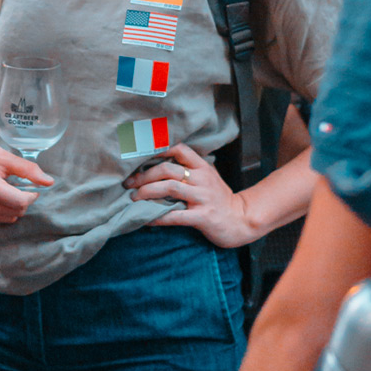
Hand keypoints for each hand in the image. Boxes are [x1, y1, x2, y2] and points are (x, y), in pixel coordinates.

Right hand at [0, 115, 49, 221]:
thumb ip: (29, 170)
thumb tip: (50, 182)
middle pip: (15, 212)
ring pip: (7, 218)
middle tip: (21, 187)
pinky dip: (3, 209)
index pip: (20, 202)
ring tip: (8, 190)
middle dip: (23, 201)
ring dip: (14, 207)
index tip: (32, 188)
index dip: (31, 196)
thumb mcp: (7, 157)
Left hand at [126, 143, 256, 247]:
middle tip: (129, 184)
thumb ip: (189, 169)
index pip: (178, 149)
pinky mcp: (203, 217)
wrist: (241, 221)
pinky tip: (146, 218)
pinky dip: (157, 217)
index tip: (137, 156)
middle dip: (144, 176)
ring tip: (134, 198)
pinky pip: (175, 216)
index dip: (156, 149)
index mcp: (202, 167)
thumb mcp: (207, 178)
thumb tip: (157, 163)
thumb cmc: (218, 199)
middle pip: (167, 169)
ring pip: (169, 189)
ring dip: (147, 192)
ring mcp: (203, 198)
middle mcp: (202, 179)